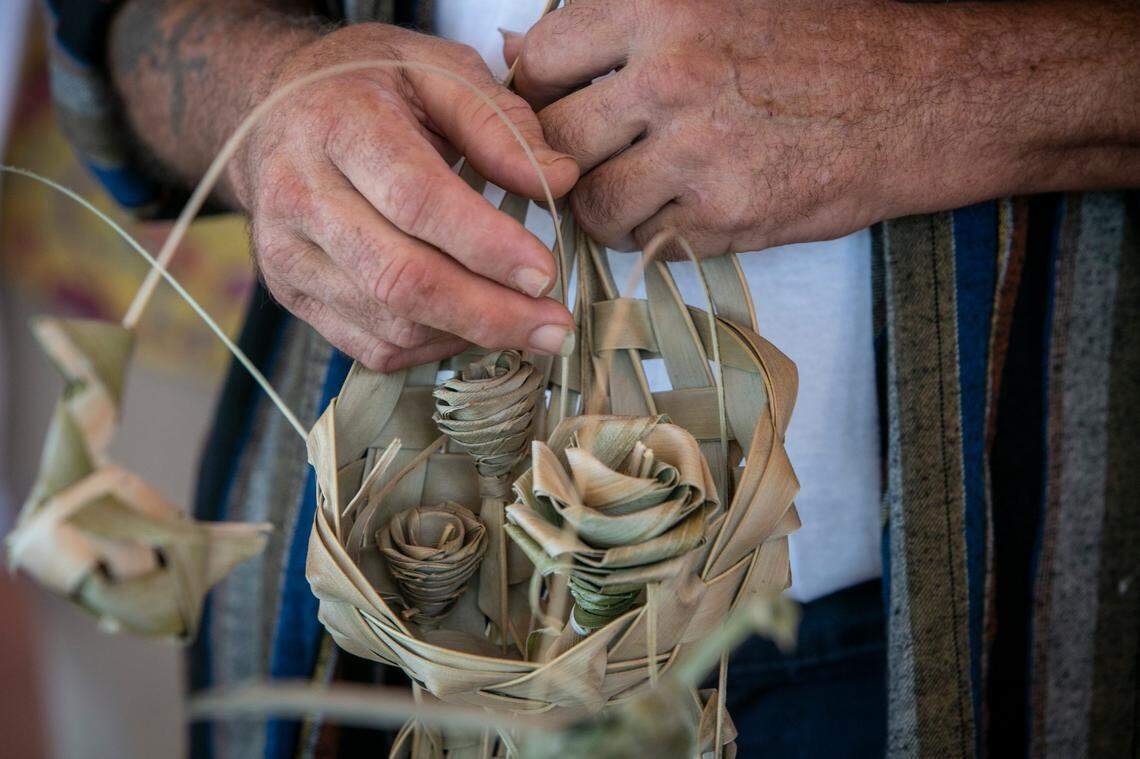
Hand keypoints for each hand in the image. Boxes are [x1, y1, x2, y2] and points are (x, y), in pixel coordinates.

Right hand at [236, 23, 578, 370]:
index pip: (416, 199)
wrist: (274, 108)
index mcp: (339, 125)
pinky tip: (470, 324)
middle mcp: (300, 194)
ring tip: (524, 323)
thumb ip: (500, 122)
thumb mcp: (438, 70)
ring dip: (469, 335)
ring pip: (390, 324)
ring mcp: (287, 253)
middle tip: (554, 327)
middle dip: (488, 314)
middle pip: (400, 279)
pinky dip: (434, 348)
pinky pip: (372, 347)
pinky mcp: (290, 294)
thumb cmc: (369, 86)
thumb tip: (560, 179)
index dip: (485, 245)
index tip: (545, 273)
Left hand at [509, 0, 1139, 256]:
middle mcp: (670, 76)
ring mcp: (698, 152)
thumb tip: (519, 48)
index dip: (535, 93)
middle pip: (552, 140)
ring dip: (601, 206)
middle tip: (585, 163)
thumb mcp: (718, 0)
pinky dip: (652, 235)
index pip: (540, 59)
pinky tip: (682, 211)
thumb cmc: (826, 43)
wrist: (928, 94)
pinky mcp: (729, 217)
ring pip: (591, 203)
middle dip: (559, 160)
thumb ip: (619, 26)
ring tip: (634, 192)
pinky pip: (646, 242)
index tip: (552, 110)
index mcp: (661, 5)